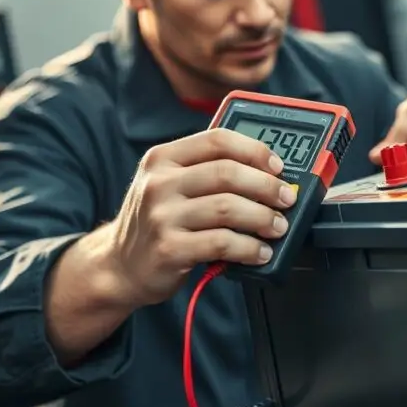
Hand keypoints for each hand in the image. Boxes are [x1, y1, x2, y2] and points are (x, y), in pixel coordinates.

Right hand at [107, 128, 297, 305]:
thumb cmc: (158, 222)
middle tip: (287, 199)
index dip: (255, 151)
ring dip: (263, 218)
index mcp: (163, 158)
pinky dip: (249, 247)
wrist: (119, 266)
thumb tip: (268, 173)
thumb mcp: (170, 186)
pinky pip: (221, 242)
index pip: (217, 140)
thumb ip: (207, 172)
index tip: (278, 167)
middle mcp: (159, 183)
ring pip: (228, 207)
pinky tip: (260, 252)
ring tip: (278, 227)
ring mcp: (161, 216)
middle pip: (227, 173)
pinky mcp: (169, 249)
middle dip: (267, 186)